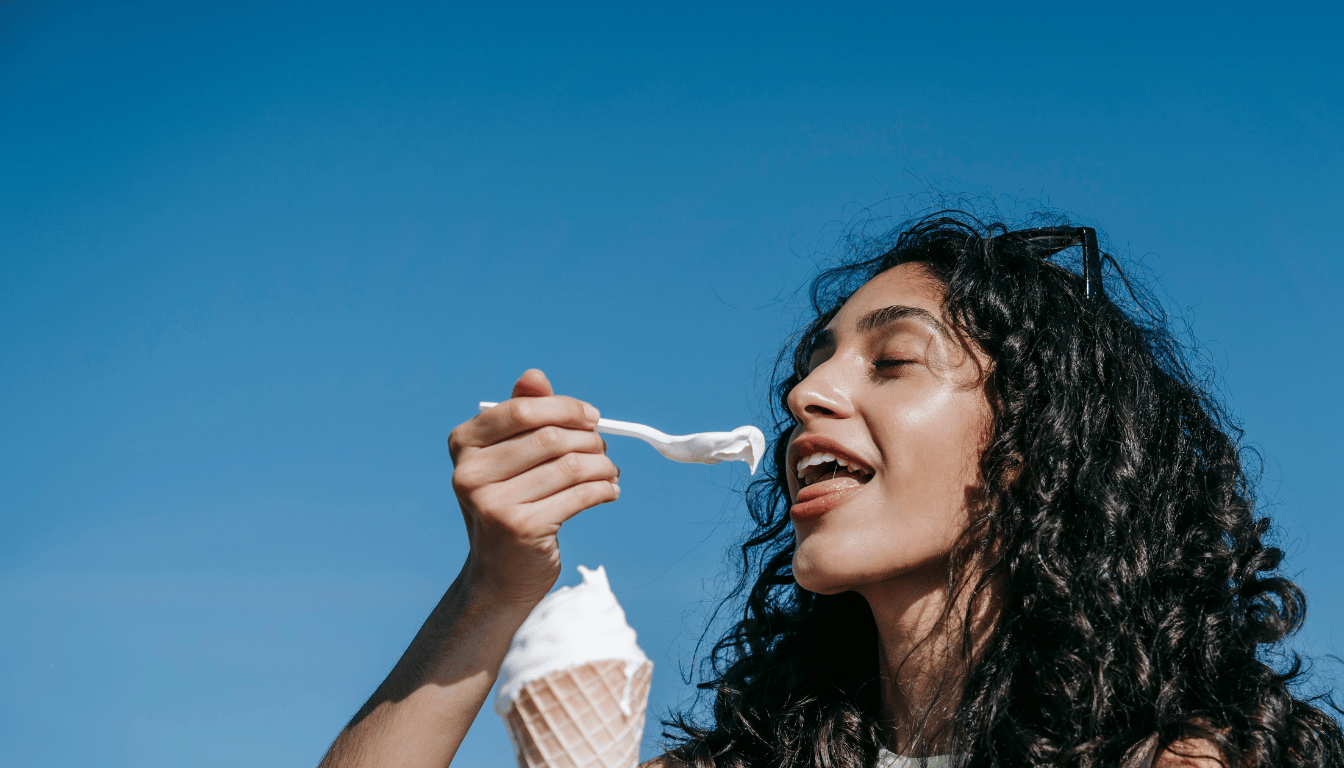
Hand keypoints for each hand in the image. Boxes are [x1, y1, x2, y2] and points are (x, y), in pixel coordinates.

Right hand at [448, 369, 618, 605]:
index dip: (565, 408)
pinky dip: (604, 489)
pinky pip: (580, 496)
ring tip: (610, 472)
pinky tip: (609, 491)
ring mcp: (494, 504)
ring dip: (602, 466)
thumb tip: (535, 376)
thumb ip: (522, 415)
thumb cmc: (510, 503)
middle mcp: (471, 473)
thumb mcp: (507, 457)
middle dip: (589, 440)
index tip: (592, 417)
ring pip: (570, 466)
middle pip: (550, 438)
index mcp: (464, 445)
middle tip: (603, 450)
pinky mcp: (522, 529)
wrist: (499, 574)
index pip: (521, 410)